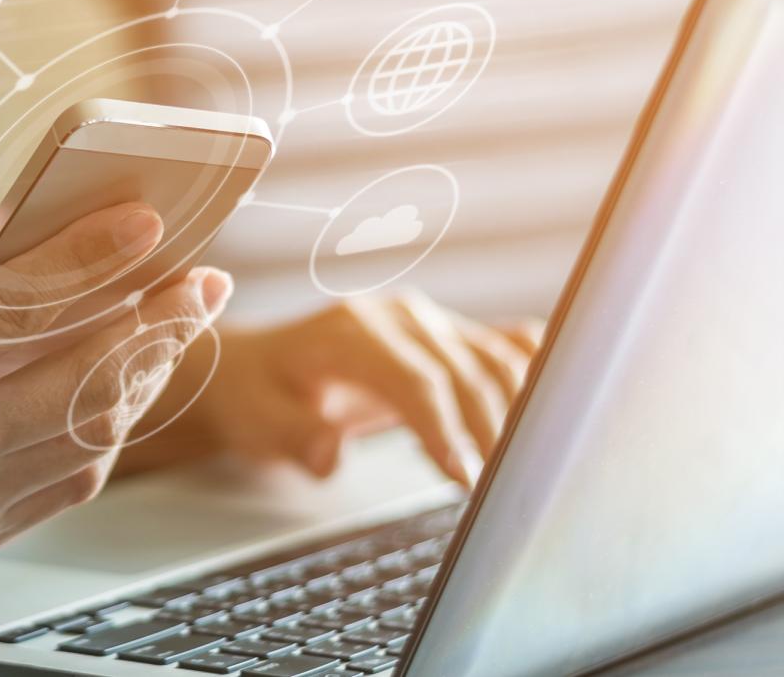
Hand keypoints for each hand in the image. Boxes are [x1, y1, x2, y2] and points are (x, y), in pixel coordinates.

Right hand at [0, 201, 233, 564]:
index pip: (5, 316)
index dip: (84, 265)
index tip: (146, 223)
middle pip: (72, 386)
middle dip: (152, 326)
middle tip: (203, 280)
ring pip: (87, 438)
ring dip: (142, 374)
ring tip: (176, 320)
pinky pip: (70, 478)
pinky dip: (108, 421)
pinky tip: (125, 376)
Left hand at [193, 291, 541, 484]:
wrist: (256, 366)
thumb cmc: (257, 394)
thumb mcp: (257, 419)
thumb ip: (294, 436)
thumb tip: (331, 454)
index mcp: (351, 331)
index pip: (415, 379)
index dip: (446, 429)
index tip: (465, 478)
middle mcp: (398, 317)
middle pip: (465, 372)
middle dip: (489, 432)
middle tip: (503, 494)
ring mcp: (428, 322)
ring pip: (494, 359)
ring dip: (517, 412)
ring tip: (525, 470)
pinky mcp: (447, 336)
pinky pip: (502, 346)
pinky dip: (533, 371)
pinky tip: (556, 403)